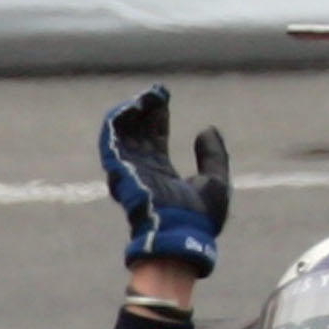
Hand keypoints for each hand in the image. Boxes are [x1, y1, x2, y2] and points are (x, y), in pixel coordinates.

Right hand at [97, 86, 231, 275]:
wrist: (184, 235)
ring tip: (146, 95)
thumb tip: (207, 129)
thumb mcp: (215, 181)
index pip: (155, 140)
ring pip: (123, 135)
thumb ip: (213, 155)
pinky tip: (132, 106)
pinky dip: (118, 122)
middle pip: (137, 134)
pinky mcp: (122, 171)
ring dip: (131, 112)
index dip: (158, 119)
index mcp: (162, 175)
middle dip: (144, 111)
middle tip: (155, 92)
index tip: (163, 98)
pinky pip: (112, 142)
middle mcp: (143, 172)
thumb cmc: (200, 218)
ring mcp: (131, 171)